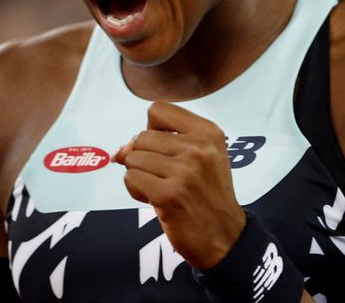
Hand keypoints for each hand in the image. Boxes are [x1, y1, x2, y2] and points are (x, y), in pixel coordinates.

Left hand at [113, 101, 245, 268]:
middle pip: (142, 136)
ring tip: (161, 188)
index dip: (152, 129)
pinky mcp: (168, 194)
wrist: (224, 235)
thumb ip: (163, 143)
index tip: (163, 148)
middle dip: (144, 157)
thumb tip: (120, 150)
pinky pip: (131, 179)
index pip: (158, 110)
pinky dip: (136, 190)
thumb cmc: (207, 194)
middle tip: (164, 176)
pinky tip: (156, 199)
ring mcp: (184, 171)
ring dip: (139, 175)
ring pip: (133, 158)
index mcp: (209, 132)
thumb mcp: (202, 157)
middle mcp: (199, 147)